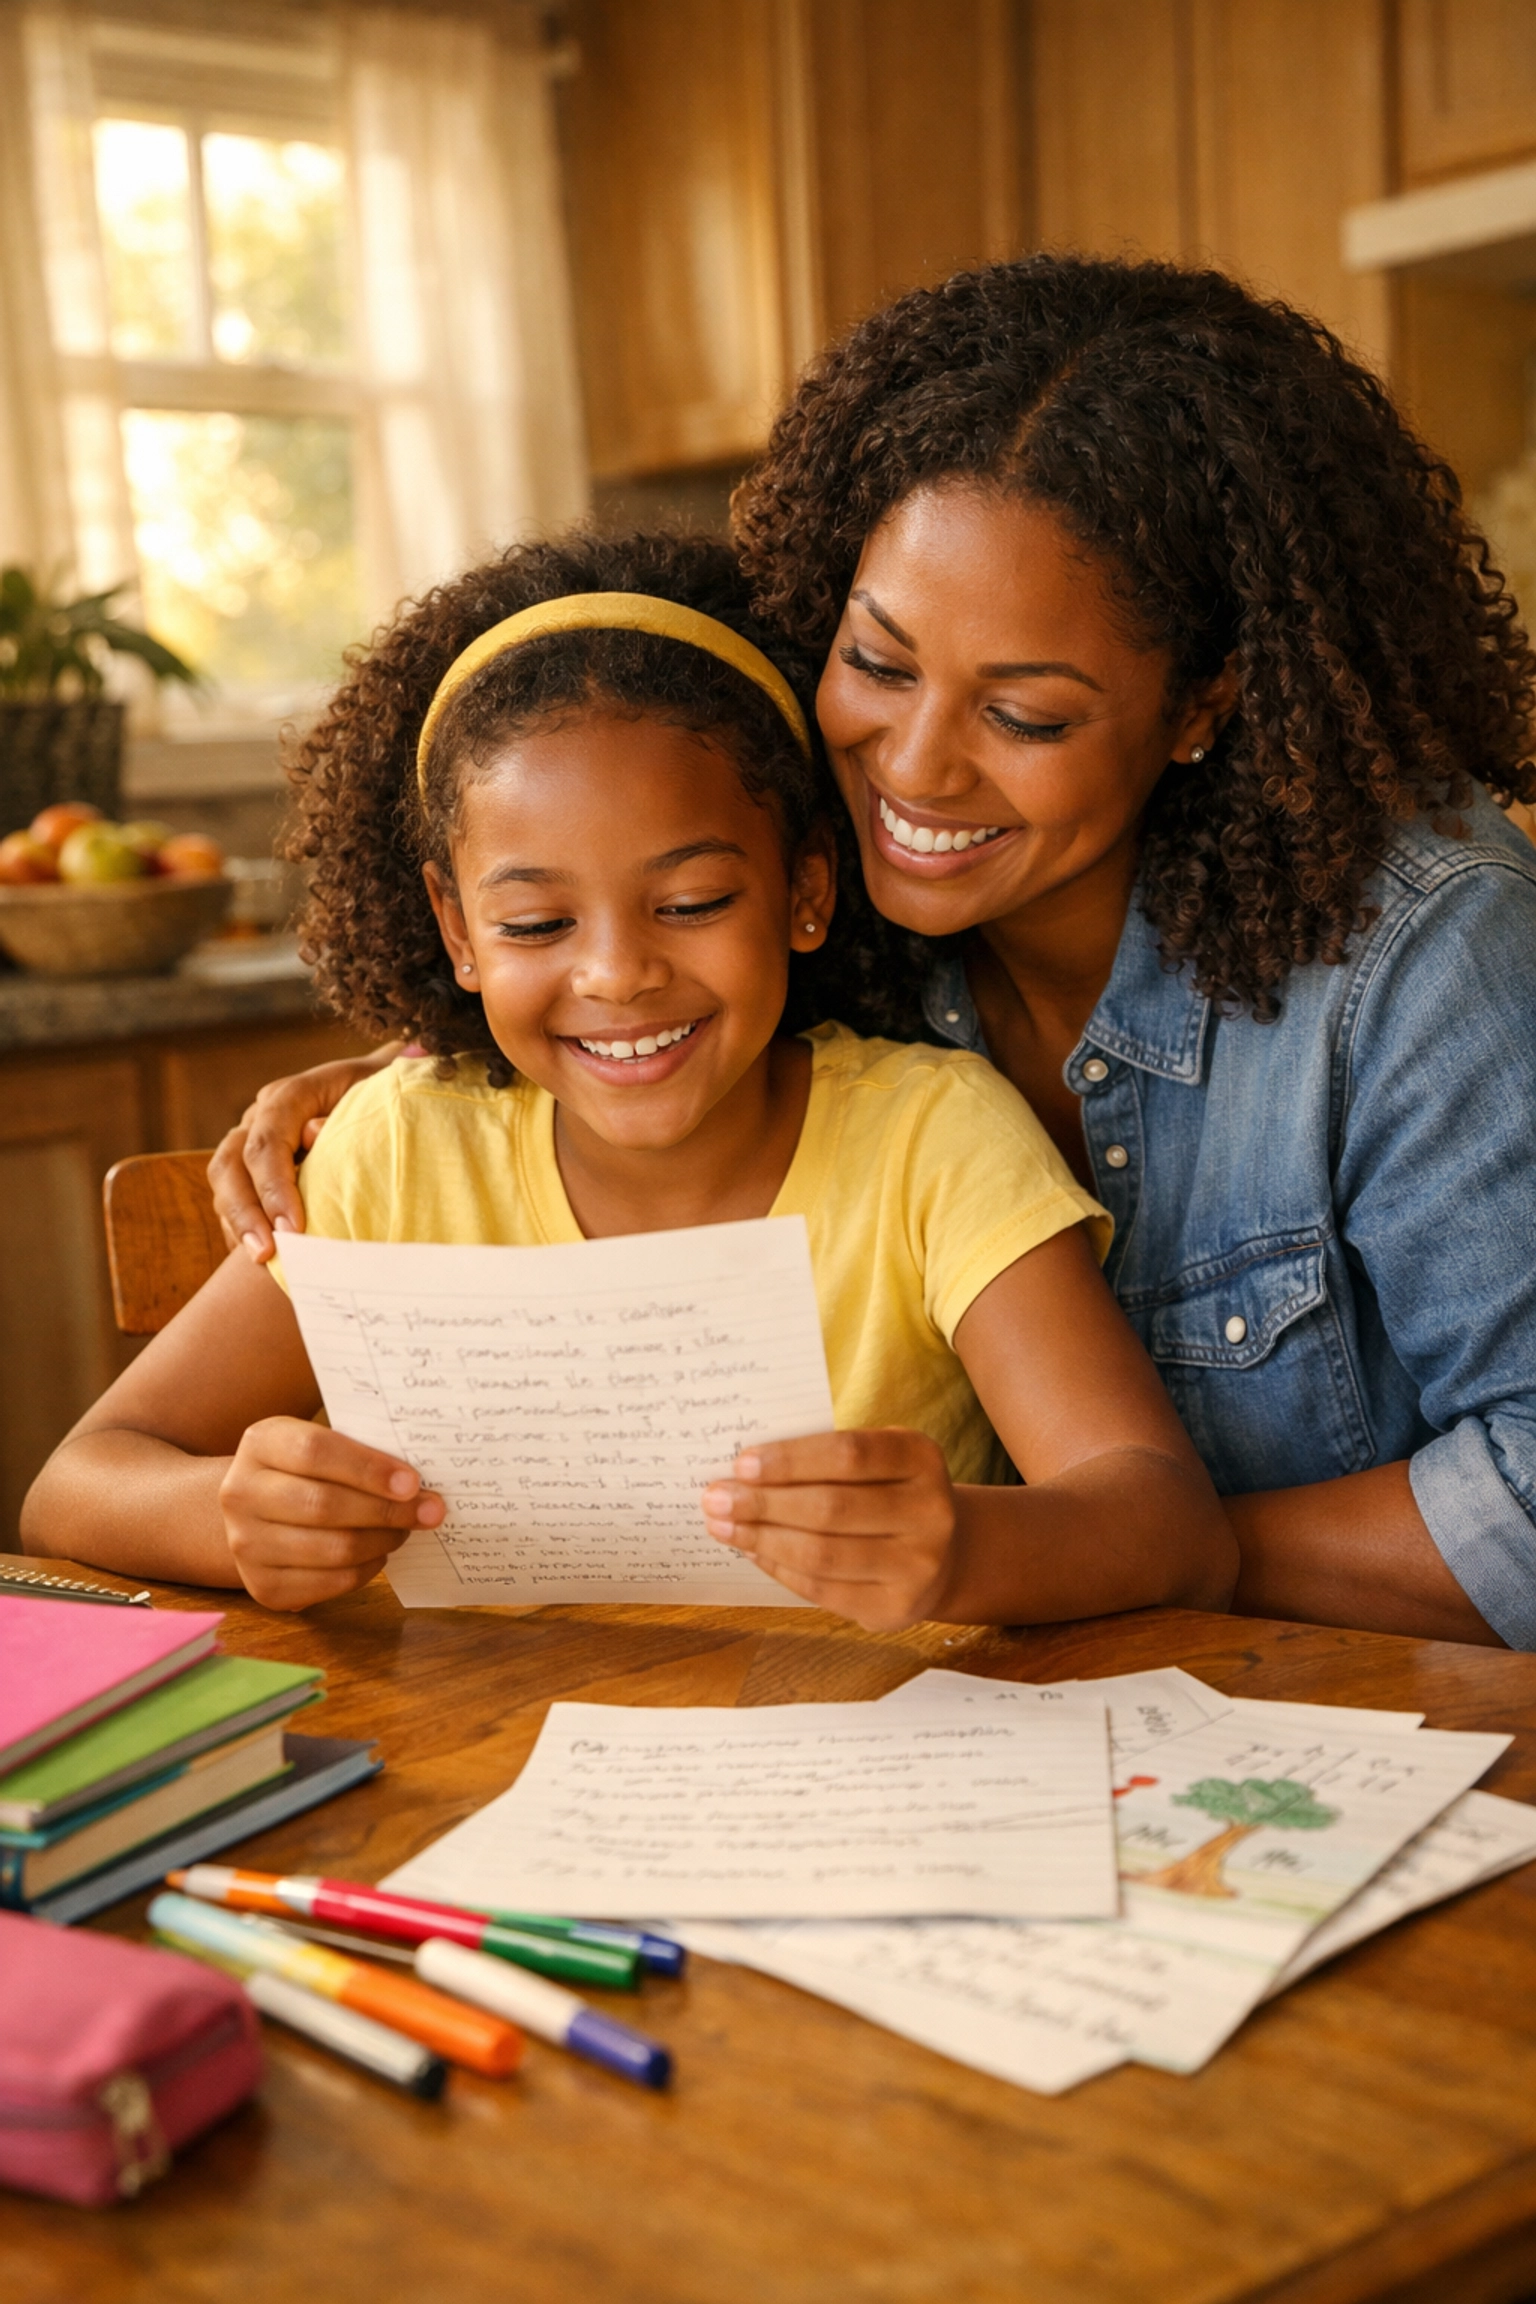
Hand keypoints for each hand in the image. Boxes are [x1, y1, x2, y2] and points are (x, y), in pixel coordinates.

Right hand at [208, 1045, 402, 1261]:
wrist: (390, 1098)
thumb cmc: (389, 1103)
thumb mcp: (380, 1102)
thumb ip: (348, 1116)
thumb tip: (313, 1134)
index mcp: (293, 1095)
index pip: (268, 1139)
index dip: (274, 1185)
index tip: (293, 1227)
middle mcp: (263, 1114)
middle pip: (232, 1161)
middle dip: (246, 1212)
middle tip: (267, 1253)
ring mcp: (252, 1139)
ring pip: (224, 1180)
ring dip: (238, 1223)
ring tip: (260, 1260)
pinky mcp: (252, 1166)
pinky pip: (231, 1198)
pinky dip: (240, 1227)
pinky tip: (260, 1257)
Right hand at [219, 1417, 443, 1610]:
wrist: (252, 1511)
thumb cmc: (304, 1470)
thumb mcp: (316, 1442)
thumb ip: (358, 1451)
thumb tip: (417, 1482)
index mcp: (260, 1444)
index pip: (316, 1452)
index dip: (369, 1469)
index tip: (412, 1482)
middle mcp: (241, 1493)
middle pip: (324, 1505)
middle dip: (386, 1510)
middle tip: (429, 1510)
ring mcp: (246, 1544)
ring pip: (332, 1549)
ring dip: (382, 1540)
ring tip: (405, 1529)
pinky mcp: (264, 1586)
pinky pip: (331, 1582)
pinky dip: (367, 1569)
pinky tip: (380, 1552)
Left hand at [701, 1429, 959, 1631]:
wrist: (942, 1552)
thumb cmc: (887, 1491)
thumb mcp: (875, 1459)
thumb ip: (822, 1458)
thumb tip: (742, 1472)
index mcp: (920, 1458)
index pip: (848, 1454)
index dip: (791, 1460)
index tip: (742, 1463)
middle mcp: (930, 1512)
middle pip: (830, 1507)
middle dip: (763, 1503)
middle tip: (715, 1498)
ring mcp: (918, 1566)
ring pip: (822, 1553)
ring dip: (761, 1539)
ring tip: (722, 1526)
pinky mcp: (895, 1607)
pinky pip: (822, 1588)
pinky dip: (779, 1568)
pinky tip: (753, 1551)